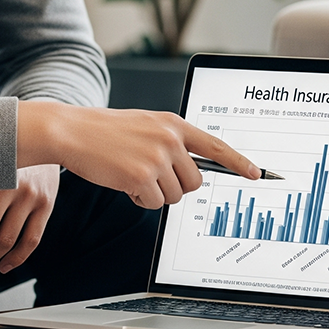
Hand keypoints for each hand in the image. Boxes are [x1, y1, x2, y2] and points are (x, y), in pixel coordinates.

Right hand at [16, 103, 260, 208]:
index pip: (215, 146)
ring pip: (175, 196)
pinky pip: (154, 204)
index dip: (238, 162)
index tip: (256, 173)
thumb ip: (171, 141)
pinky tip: (124, 183)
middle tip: (151, 175)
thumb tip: (192, 172)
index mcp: (174, 124)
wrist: (72, 130)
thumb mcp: (146, 125)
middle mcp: (170, 139)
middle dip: (176, 186)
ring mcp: (157, 158)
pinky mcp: (141, 177)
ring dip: (156, 194)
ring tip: (133, 174)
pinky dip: (140, 200)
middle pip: (195, 182)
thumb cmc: (106, 131)